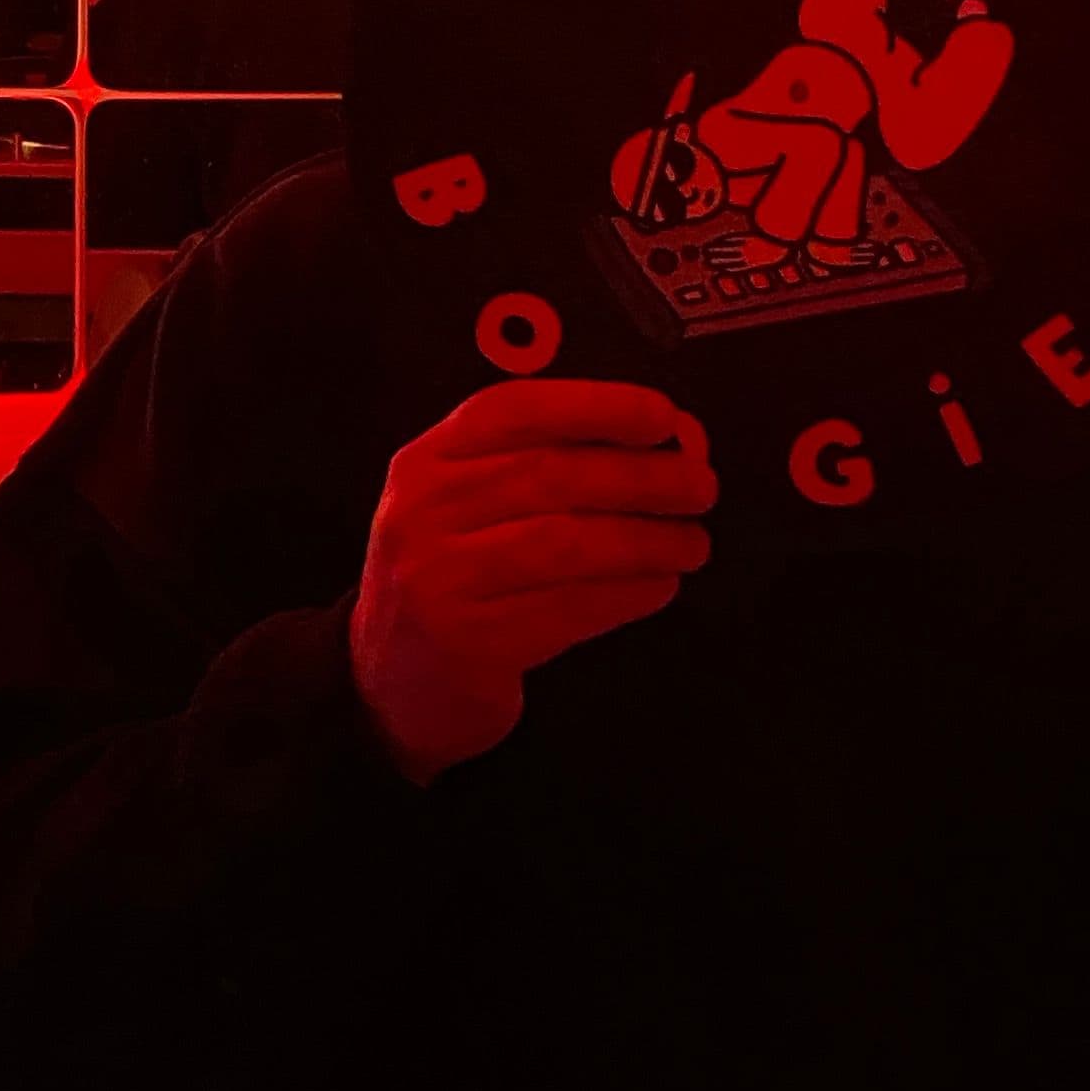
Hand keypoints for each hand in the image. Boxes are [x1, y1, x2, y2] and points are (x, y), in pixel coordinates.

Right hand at [348, 380, 716, 783]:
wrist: (388, 684)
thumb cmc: (454, 576)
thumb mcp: (466, 506)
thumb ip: (539, 465)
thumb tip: (662, 439)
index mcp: (426, 461)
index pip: (513, 410)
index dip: (595, 405)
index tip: (662, 415)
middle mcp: (423, 512)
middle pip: (551, 476)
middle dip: (642, 477)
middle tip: (701, 486)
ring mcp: (439, 581)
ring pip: (566, 544)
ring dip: (646, 541)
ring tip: (692, 543)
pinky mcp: (469, 644)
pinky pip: (568, 609)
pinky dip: (626, 594)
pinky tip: (659, 586)